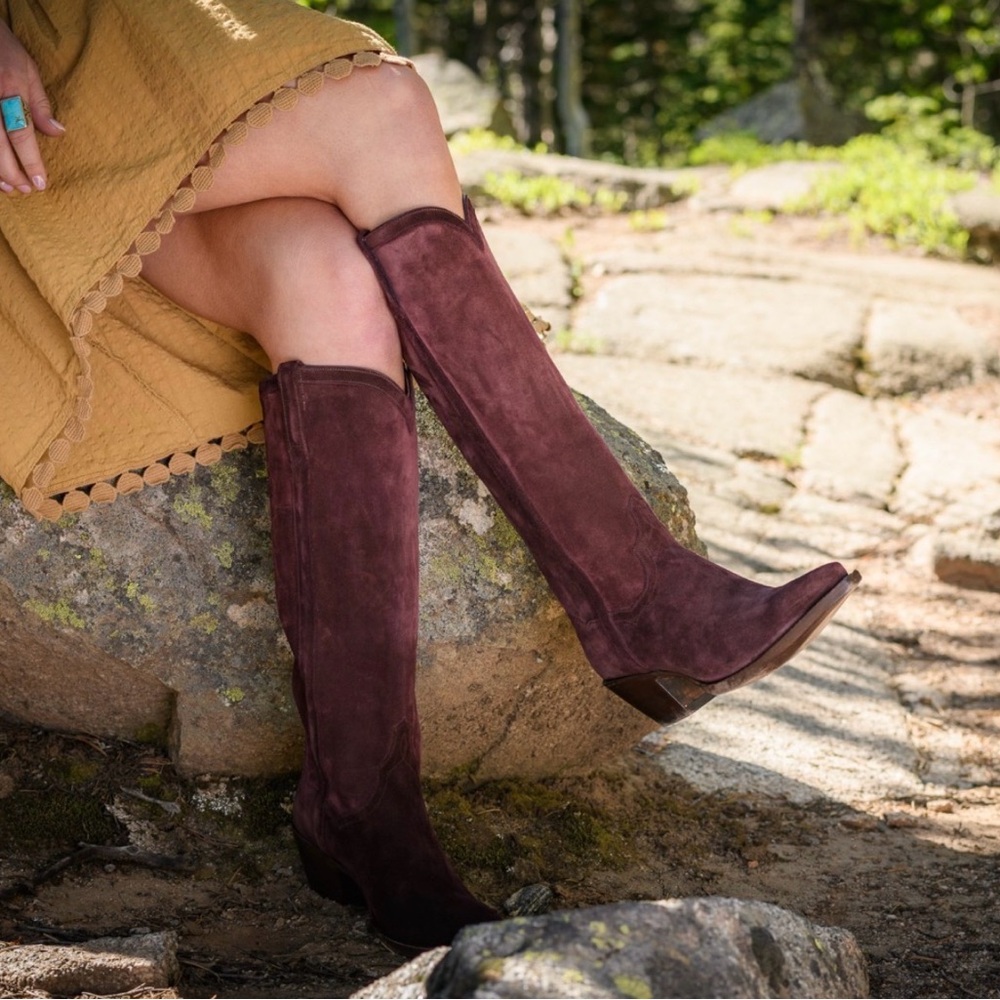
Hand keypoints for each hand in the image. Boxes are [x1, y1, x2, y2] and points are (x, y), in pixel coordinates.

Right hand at [0, 20, 63, 193]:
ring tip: (10, 187)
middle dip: (12, 172)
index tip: (41, 183)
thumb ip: (40, 104)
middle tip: (27, 190)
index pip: (20, 134)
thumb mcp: (28, 70)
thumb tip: (58, 133)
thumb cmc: (4, 49)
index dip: (30, 161)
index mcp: (9, 90)